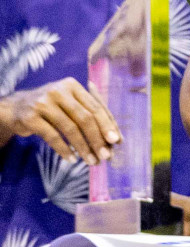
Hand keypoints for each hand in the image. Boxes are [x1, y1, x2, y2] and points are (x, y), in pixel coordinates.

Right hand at [0, 78, 119, 163]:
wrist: (15, 108)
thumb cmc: (51, 108)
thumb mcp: (70, 105)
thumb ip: (89, 116)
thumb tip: (114, 139)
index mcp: (74, 85)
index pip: (96, 107)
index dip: (108, 125)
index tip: (117, 142)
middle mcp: (59, 91)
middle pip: (86, 118)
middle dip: (98, 139)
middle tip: (106, 156)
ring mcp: (43, 103)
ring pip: (70, 128)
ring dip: (84, 147)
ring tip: (92, 161)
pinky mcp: (30, 117)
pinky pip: (52, 136)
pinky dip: (64, 150)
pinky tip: (72, 159)